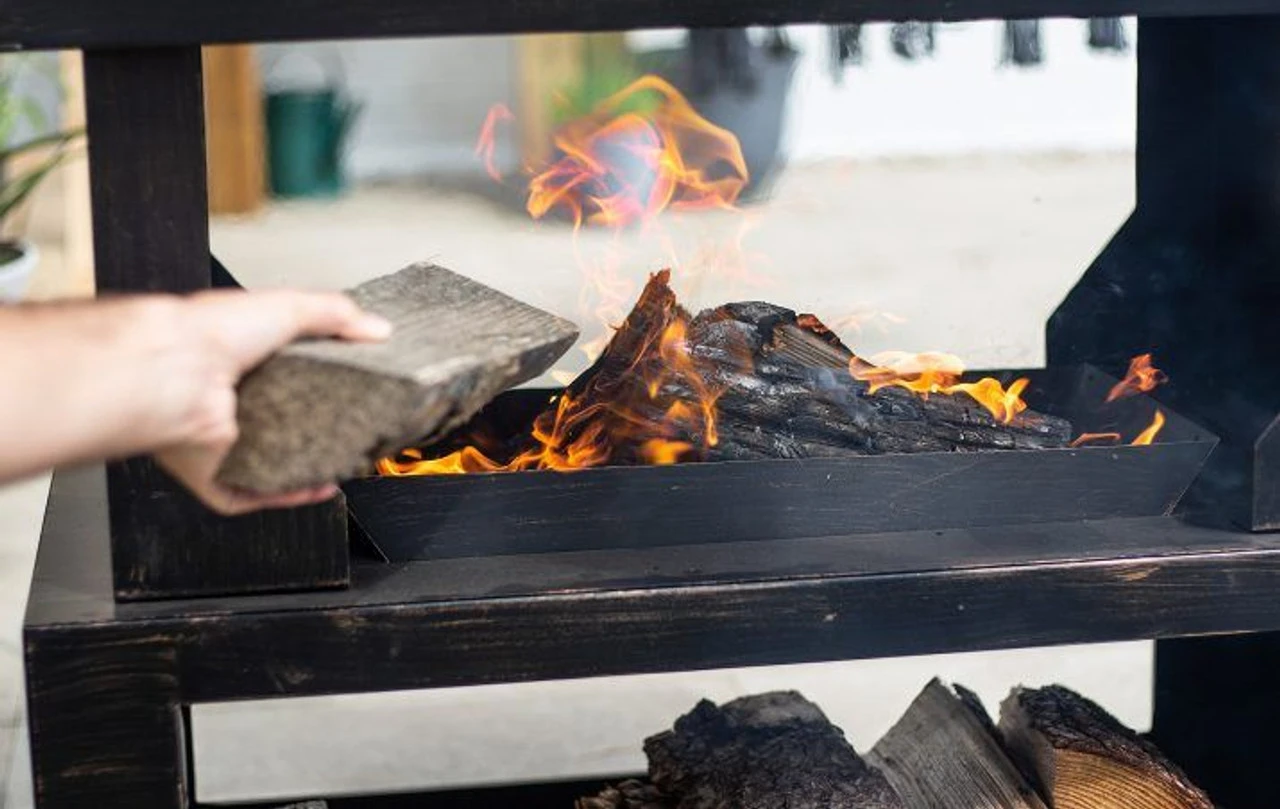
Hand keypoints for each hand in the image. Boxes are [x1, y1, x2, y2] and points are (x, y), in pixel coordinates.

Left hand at [152, 289, 391, 515]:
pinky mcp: (217, 473)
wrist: (176, 371)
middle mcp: (231, 403)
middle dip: (320, 431)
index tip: (355, 389)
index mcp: (242, 361)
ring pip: (271, 464)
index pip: (289, 375)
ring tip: (342, 461)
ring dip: (307, 468)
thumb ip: (336, 313)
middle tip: (354, 429)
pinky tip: (315, 486)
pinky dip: (286, 496)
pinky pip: (254, 494)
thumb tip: (378, 328)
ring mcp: (224, 440)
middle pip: (284, 423)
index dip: (323, 383)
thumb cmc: (211, 333)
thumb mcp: (289, 305)